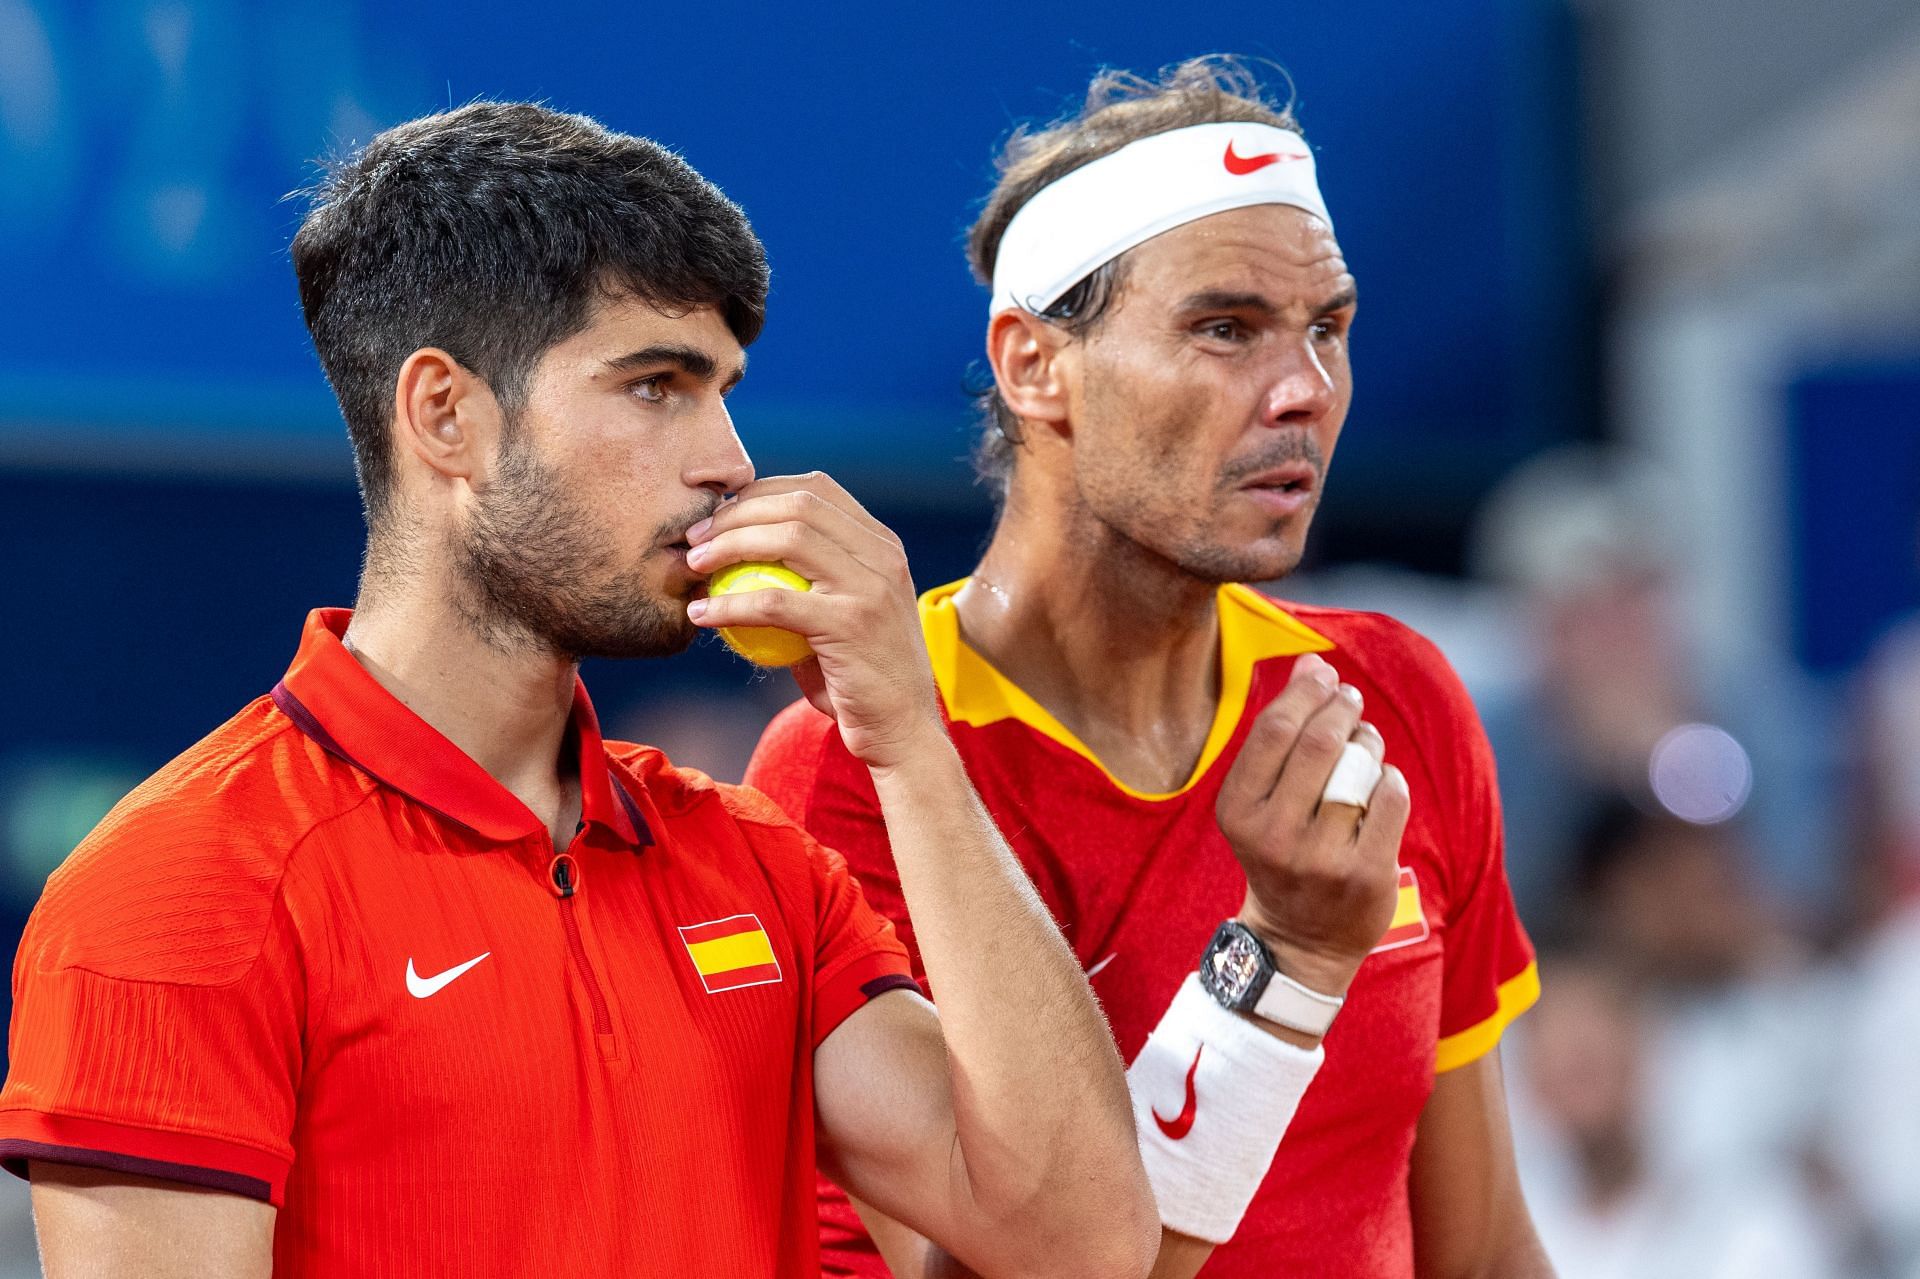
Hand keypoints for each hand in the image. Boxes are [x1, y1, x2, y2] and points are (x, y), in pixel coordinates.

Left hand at [684, 473, 943, 771]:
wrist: (902, 730)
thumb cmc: (858, 678)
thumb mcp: (841, 615)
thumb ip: (806, 582)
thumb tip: (736, 553)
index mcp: (881, 544)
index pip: (816, 489)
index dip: (759, 488)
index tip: (717, 512)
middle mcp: (882, 555)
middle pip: (798, 504)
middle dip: (736, 512)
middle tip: (695, 539)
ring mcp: (871, 587)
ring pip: (788, 539)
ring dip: (729, 546)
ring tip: (693, 566)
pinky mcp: (851, 624)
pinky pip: (774, 603)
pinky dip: (730, 604)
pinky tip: (702, 615)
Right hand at [1214, 652, 1409, 997]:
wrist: (1300, 940)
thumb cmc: (1282, 851)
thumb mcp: (1260, 800)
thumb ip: (1281, 735)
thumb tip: (1311, 662)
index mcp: (1240, 812)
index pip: (1275, 731)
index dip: (1305, 692)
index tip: (1324, 676)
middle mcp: (1275, 835)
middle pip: (1320, 743)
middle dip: (1342, 708)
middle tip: (1351, 700)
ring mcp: (1321, 858)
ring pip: (1359, 768)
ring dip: (1369, 743)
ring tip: (1366, 745)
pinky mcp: (1364, 874)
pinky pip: (1390, 799)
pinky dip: (1392, 780)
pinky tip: (1383, 784)